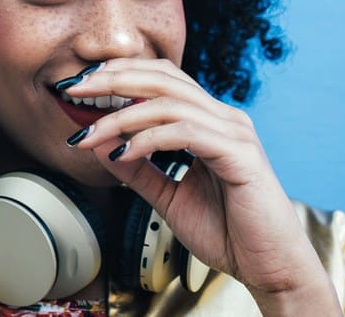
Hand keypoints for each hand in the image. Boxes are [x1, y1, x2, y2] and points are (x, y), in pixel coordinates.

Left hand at [66, 58, 341, 314]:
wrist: (270, 269)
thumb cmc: (228, 233)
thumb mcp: (169, 197)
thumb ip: (138, 170)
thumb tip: (101, 145)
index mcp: (210, 121)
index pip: (161, 78)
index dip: (119, 75)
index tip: (79, 88)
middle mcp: (224, 118)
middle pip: (162, 77)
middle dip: (112, 80)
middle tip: (74, 91)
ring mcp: (235, 132)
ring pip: (169, 102)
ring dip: (121, 115)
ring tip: (90, 133)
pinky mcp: (241, 154)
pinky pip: (186, 132)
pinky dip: (148, 138)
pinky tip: (123, 153)